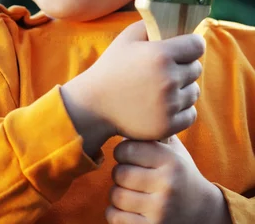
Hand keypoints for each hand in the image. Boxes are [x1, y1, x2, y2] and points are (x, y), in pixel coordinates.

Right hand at [60, 20, 204, 155]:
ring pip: (194, 92)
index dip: (192, 45)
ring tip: (163, 87)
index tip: (186, 48)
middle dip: (185, 66)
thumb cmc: (112, 67)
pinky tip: (165, 104)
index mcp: (160, 54)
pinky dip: (181, 110)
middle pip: (196, 68)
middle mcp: (168, 79)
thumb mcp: (127, 38)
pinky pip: (191, 114)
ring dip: (183, 88)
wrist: (94, 104)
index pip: (197, 45)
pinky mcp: (169, 125)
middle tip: (167, 69)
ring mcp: (169, 104)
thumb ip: (151, 25)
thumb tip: (173, 21)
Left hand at [106, 136, 230, 223]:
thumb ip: (154, 130)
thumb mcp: (174, 150)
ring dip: (118, 194)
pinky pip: (115, 216)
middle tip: (129, 175)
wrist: (203, 212)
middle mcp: (167, 184)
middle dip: (120, 174)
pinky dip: (116, 213)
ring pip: (115, 195)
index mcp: (170, 160)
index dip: (122, 151)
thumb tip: (126, 105)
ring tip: (130, 191)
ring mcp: (160, 209)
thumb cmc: (180, 173)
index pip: (126, 149)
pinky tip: (128, 208)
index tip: (128, 155)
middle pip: (118, 173)